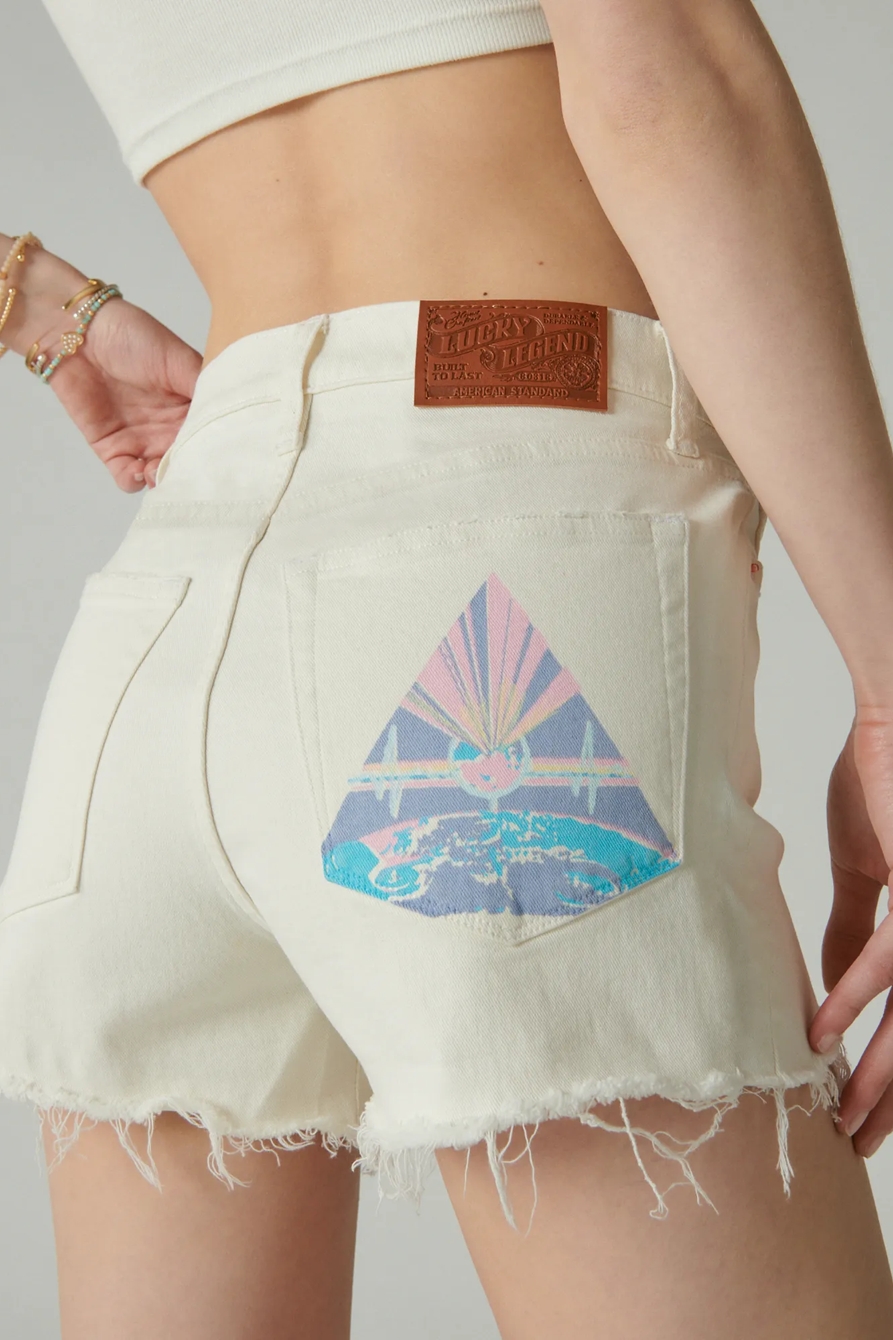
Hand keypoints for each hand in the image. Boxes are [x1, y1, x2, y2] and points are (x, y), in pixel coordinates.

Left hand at [38, 293, 201, 492]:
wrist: (80, 333)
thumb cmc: (131, 336)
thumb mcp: (178, 358)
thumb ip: (202, 387)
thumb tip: (228, 415)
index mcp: (191, 408)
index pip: (208, 438)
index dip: (212, 451)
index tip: (214, 459)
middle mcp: (170, 429)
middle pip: (185, 463)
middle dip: (186, 473)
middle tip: (186, 471)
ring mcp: (142, 442)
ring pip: (158, 476)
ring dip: (160, 481)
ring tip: (157, 472)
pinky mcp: (113, 450)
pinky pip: (127, 478)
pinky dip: (133, 482)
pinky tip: (136, 472)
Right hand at [808, 710, 892, 1156]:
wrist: (892, 718)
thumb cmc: (882, 778)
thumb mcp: (866, 867)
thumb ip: (853, 928)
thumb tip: (830, 988)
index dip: (892, 1069)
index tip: (863, 1108)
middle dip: (891, 1095)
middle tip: (858, 1140)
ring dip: (878, 1074)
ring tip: (846, 1117)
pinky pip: (888, 962)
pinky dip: (852, 999)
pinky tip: (822, 1035)